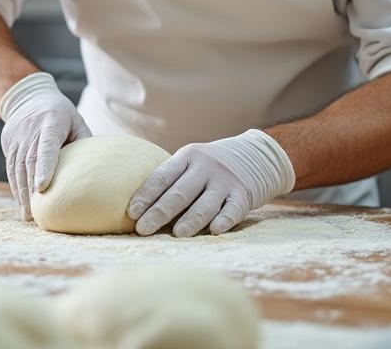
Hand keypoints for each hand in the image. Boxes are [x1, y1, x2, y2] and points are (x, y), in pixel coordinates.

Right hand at [0, 71, 90, 220]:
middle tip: (38, 213)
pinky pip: (10, 167)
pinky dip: (15, 186)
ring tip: (29, 214)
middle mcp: (30, 129)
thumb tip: (97, 172)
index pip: (46, 146)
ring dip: (21, 192)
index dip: (44, 166)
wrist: (27, 98)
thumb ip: (84, 143)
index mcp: (51, 121)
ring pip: (17, 166)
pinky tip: (22, 202)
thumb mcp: (76, 121)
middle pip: (29, 160)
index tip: (42, 187)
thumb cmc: (61, 113)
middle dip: (31, 188)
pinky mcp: (8, 143)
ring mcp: (17, 136)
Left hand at [127, 129, 294, 236]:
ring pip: (205, 203)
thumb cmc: (212, 166)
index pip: (162, 177)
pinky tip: (214, 230)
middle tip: (143, 230)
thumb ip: (172, 180)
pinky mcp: (244, 194)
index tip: (131, 213)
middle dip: (159, 212)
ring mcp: (225, 180)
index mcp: (187, 157)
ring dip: (190, 220)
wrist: (258, 155)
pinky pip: (233, 209)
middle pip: (179, 193)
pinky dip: (224, 220)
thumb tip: (139, 212)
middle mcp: (205, 167)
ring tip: (177, 234)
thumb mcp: (192, 162)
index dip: (146, 195)